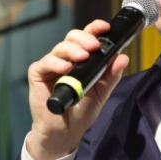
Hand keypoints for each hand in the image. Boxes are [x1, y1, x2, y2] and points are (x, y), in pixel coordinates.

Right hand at [26, 20, 130, 159]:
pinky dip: (55, 63)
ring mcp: (51, 65)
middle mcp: (66, 58)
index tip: (105, 27)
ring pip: (60, 47)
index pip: (87, 38)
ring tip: (82, 57)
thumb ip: (111, 75)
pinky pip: (45, 63)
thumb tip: (122, 57)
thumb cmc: (81, 111)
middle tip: (94, 46)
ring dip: (72, 50)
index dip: (95, 29)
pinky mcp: (38, 74)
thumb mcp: (101, 93)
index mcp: (82, 59)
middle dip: (84, 38)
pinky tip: (65, 68)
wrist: (65, 131)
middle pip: (72, 37)